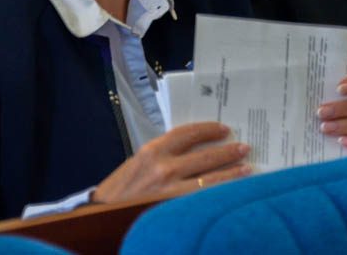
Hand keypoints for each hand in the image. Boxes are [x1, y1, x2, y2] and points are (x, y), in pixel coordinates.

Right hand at [91, 122, 250, 203]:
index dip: (208, 129)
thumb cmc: (119, 192)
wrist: (100, 217)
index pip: (187, 133)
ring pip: (211, 179)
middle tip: (244, 147)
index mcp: (152, 151)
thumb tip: (192, 151)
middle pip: (205, 155)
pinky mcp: (174, 210)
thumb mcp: (137, 165)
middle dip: (228, 151)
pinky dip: (221, 194)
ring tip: (247, 168)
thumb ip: (162, 156)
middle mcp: (163, 167)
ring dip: (232, 172)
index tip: (223, 129)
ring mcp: (170, 190)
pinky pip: (205, 199)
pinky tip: (233, 192)